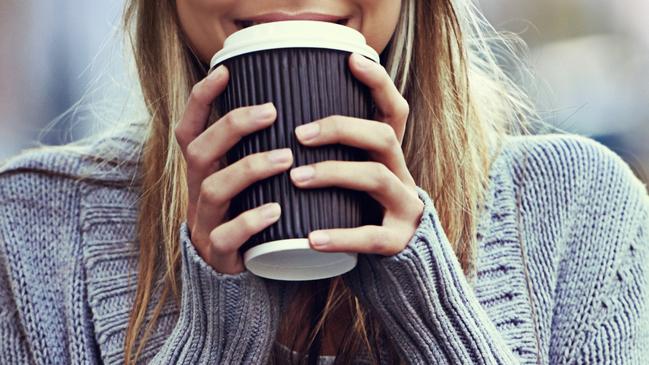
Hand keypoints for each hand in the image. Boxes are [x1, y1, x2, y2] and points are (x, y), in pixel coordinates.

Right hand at [175, 65, 292, 273]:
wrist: (233, 276)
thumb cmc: (248, 215)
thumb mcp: (247, 183)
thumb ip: (260, 152)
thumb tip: (297, 112)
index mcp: (204, 170)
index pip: (190, 129)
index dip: (201, 99)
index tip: (224, 70)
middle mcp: (198, 190)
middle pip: (199, 151)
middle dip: (232, 127)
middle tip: (271, 111)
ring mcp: (205, 222)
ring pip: (213, 189)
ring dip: (249, 169)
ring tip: (286, 159)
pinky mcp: (218, 253)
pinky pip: (226, 235)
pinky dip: (250, 220)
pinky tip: (276, 210)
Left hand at [290, 53, 424, 255]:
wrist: (395, 257)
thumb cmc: (359, 208)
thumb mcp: (353, 174)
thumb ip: (335, 152)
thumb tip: (281, 122)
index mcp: (389, 155)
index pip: (393, 110)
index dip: (378, 83)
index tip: (351, 59)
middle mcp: (401, 173)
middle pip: (383, 137)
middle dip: (341, 129)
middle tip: (299, 134)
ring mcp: (403, 206)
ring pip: (377, 179)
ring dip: (334, 173)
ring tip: (297, 177)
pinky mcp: (397, 240)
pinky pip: (373, 237)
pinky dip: (341, 236)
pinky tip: (312, 238)